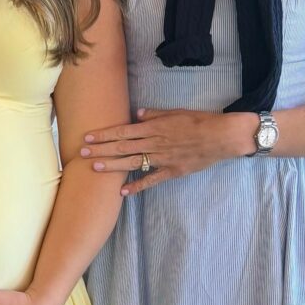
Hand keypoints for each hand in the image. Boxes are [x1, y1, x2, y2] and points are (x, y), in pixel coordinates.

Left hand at [79, 107, 251, 194]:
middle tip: (82, 153)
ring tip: (95, 168)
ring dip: (113, 166)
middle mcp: (155, 143)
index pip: (123, 131)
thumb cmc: (199, 121)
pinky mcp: (172, 171)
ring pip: (133, 163)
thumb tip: (138, 114)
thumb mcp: (176, 112)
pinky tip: (122, 192)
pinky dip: (137, 186)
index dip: (104, 134)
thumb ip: (155, 114)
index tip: (88, 137)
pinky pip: (151, 180)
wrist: (221, 137)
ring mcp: (162, 159)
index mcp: (154, 127)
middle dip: (101, 150)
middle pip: (122, 147)